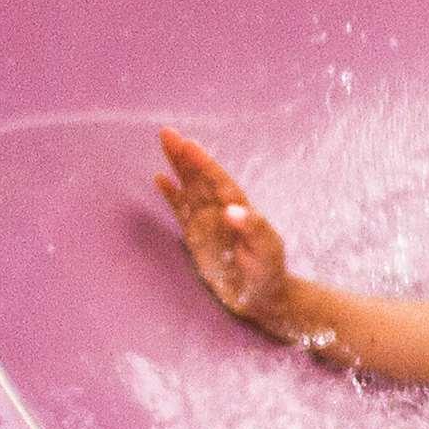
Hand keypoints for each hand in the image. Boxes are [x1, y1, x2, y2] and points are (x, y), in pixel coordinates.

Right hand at [154, 126, 292, 330]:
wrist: (262, 296)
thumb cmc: (269, 271)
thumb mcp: (267, 251)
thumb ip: (252, 229)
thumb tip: (231, 209)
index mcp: (240, 208)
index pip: (218, 180)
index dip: (204, 163)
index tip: (189, 145)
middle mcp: (222, 209)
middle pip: (200, 177)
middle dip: (185, 156)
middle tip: (167, 133)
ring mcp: (208, 221)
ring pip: (189, 187)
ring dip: (177, 167)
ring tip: (165, 143)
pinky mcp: (196, 235)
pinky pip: (181, 210)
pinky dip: (171, 195)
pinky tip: (160, 179)